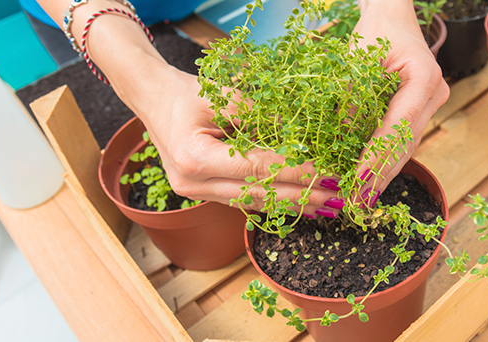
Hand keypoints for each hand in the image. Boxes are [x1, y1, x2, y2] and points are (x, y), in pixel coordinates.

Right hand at [115, 61, 341, 217]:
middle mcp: (193, 183)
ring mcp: (194, 193)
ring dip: (290, 205)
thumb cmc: (186, 93)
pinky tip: (297, 206)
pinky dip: (271, 202)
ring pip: (252, 203)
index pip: (258, 169)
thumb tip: (303, 136)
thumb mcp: (224, 98)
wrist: (151, 99)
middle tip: (336, 199)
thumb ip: (261, 117)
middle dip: (301, 196)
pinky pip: (242, 201)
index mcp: (195, 158)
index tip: (327, 174)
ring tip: (325, 208)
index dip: (296, 173)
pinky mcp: (201, 194)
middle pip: (258, 194)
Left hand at [351, 0, 449, 205]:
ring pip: (407, 147)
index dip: (378, 155)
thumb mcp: (357, 60)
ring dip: (384, 174)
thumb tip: (340, 141)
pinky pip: (404, 140)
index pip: (399, 125)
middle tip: (357, 202)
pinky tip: (371, 182)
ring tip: (362, 200)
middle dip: (380, 175)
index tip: (357, 178)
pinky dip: (387, 161)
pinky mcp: (422, 110)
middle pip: (406, 143)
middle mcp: (434, 94)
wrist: (393, 15)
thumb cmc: (376, 30)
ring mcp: (432, 104)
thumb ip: (351, 99)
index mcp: (423, 78)